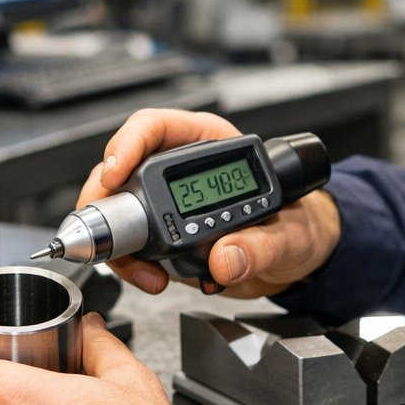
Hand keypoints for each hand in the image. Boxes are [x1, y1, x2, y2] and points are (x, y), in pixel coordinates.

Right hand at [81, 108, 341, 297]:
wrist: (298, 261)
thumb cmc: (299, 226)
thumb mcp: (291, 236)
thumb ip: (263, 246)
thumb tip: (227, 258)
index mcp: (211, 144)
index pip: (156, 127)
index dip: (129, 143)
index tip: (116, 170)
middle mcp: (180, 168)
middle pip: (121, 167)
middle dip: (106, 198)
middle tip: (112, 231)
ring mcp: (165, 201)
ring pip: (116, 207)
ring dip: (118, 241)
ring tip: (144, 271)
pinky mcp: (161, 234)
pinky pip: (128, 242)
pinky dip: (129, 262)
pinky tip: (151, 278)